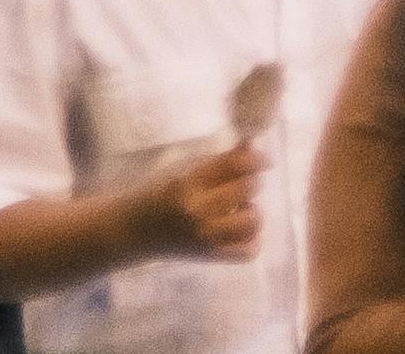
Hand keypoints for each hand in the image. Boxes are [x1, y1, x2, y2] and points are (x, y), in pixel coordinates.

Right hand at [134, 143, 262, 264]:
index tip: (265, 158)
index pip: (231, 165)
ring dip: (252, 210)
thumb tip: (249, 148)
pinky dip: (253, 238)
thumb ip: (215, 162)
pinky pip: (248, 250)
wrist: (139, 230)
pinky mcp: (213, 257)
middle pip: (245, 189)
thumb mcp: (180, 168)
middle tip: (245, 181)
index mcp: (188, 182)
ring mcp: (208, 237)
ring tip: (239, 207)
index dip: (254, 159)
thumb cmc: (158, 192)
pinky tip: (242, 229)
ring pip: (252, 220)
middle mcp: (199, 211)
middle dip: (252, 181)